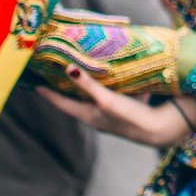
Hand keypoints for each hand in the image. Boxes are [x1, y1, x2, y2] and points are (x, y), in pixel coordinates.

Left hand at [38, 67, 195, 147]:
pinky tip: (115, 70)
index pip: (61, 103)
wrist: (161, 129)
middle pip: (75, 99)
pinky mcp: (126, 106)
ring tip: (80, 67)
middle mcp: (97, 115)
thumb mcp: (106, 100)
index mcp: (88, 116)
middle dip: (66, 86)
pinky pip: (113, 92)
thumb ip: (88, 85)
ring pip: (94, 95)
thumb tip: (68, 68)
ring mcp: (112, 111)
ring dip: (88, 83)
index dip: (48, 93)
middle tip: (55, 70)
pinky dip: (110, 82)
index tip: (34, 84)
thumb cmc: (131, 118)